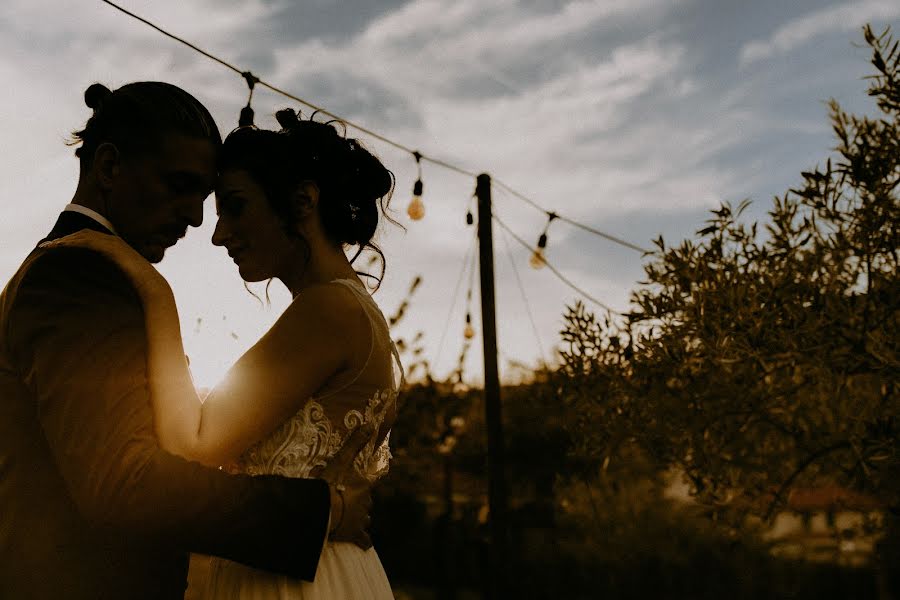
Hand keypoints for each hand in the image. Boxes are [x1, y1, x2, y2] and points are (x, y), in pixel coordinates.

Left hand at [41, 231, 168, 295]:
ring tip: (51, 246)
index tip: (55, 248)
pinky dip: (75, 242)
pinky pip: (91, 241)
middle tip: (47, 246)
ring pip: (84, 235)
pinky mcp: (113, 247)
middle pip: (83, 234)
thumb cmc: (136, 286)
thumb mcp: (117, 278)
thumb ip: (106, 273)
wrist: (150, 286)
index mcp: (114, 247)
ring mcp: (114, 243)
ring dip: (66, 239)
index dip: (71, 241)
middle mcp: (113, 241)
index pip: (88, 238)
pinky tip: (63, 246)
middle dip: (64, 239)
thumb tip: (93, 281)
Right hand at [310, 423, 375, 548]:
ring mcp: (361, 519)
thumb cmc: (330, 485)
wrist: (322, 512)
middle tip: (344, 497)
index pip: (375, 479)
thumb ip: (354, 443)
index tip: (378, 474)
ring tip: (348, 516)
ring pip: (365, 517)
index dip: (376, 476)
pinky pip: (364, 539)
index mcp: (365, 485)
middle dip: (358, 499)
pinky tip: (364, 542)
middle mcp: (367, 502)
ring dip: (360, 516)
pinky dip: (364, 540)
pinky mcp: (355, 535)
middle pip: (366, 499)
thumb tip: (369, 424)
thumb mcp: (340, 461)